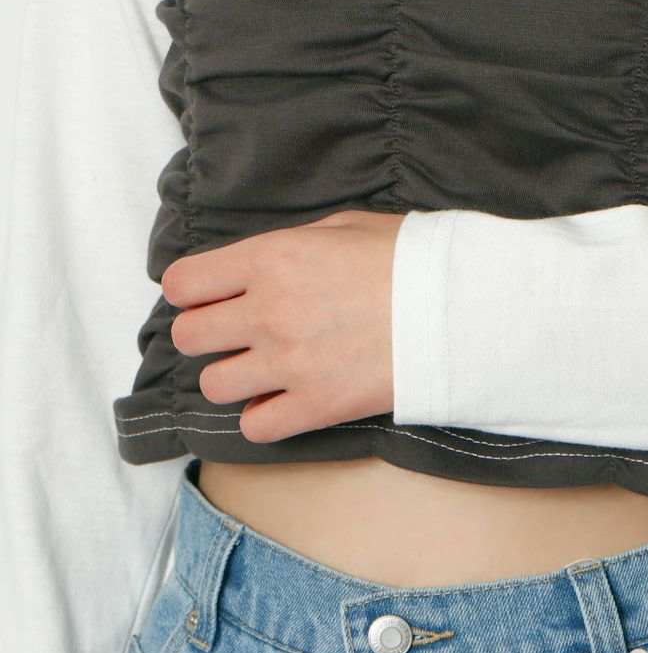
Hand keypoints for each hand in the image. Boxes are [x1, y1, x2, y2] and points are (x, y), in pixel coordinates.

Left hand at [161, 208, 406, 443]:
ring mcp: (288, 363)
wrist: (459, 306)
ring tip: (266, 368)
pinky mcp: (315, 406)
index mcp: (272, 258)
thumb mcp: (347, 226)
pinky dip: (264, 416)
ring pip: (214, 384)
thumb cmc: (409, 258)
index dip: (192, 290)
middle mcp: (267, 311)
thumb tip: (264, 265)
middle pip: (189, 336)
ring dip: (235, 376)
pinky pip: (254, 427)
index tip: (210, 295)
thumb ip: (293, 245)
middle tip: (239, 331)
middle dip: (208, 333)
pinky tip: (286, 400)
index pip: (183, 283)